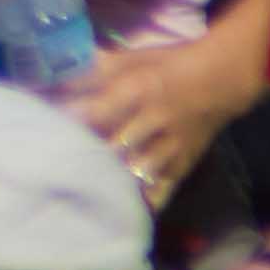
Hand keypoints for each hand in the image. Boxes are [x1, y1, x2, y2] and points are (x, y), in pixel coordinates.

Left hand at [63, 27, 254, 204]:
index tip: (47, 127)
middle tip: (57, 164)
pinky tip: (122, 212)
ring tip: (82, 190)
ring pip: (138, 170)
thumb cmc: (170, 65)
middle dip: (88, 155)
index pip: (100, 111)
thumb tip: (56, 75)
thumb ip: (95, 67)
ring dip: (112, 181)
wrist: (222, 81)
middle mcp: (155, 120)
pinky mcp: (183, 164)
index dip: (74, 120)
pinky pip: (163, 189)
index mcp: (139, 90)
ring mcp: (171, 146)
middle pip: (116, 145)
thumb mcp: (134, 57)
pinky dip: (144, 202)